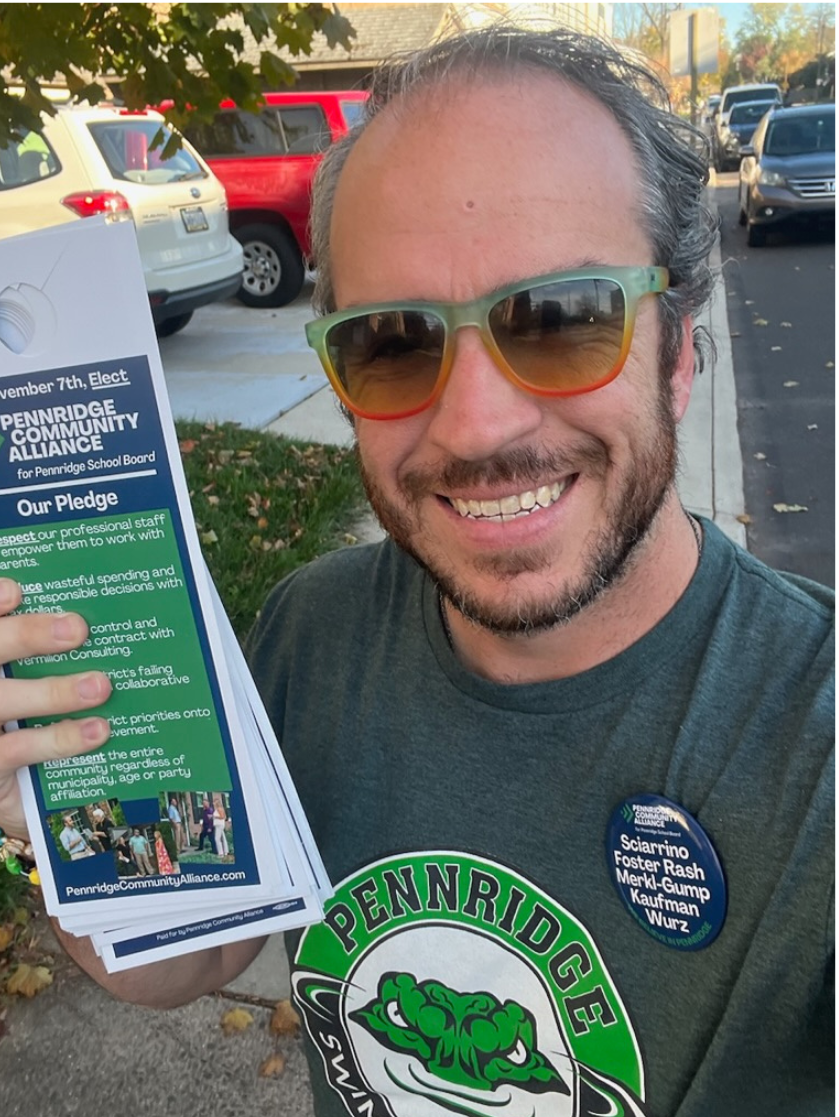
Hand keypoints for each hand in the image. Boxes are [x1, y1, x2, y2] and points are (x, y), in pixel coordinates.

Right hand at [0, 578, 110, 838]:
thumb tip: (96, 619)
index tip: (18, 591)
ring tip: (100, 686)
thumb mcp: (30, 675)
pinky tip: (97, 731)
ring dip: (56, 691)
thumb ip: (43, 647)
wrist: (5, 777)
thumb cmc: (22, 716)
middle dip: (30, 635)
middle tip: (78, 629)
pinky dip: (61, 738)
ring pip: (6, 700)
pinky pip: (19, 748)